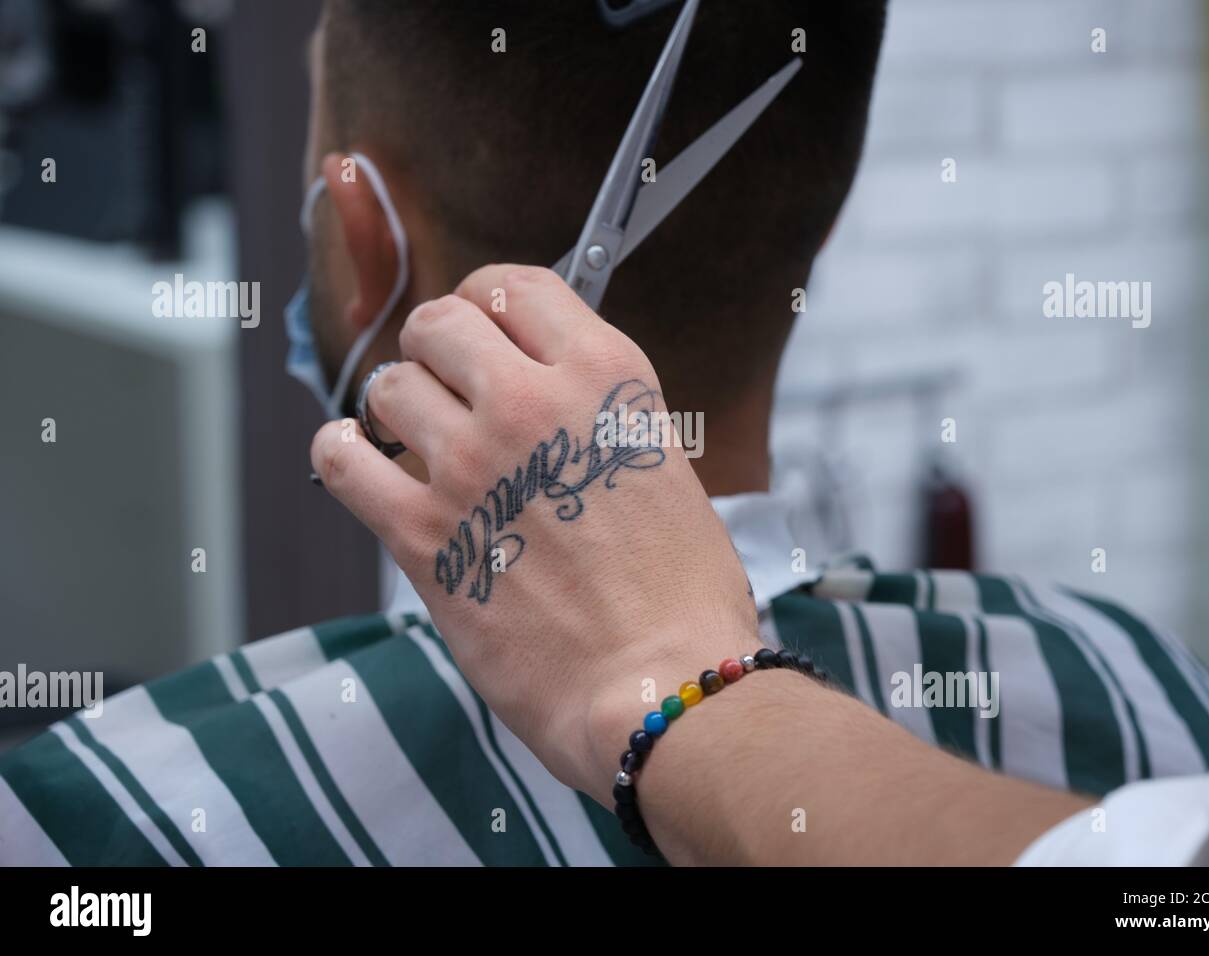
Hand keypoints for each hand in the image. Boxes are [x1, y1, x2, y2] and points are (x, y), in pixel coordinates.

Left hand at [310, 265, 757, 799]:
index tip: (480, 326)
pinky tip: (359, 463)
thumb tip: (546, 406)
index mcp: (606, 376)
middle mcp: (533, 402)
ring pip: (388, 385)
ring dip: (395, 407)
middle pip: (440, 322)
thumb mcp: (662, 468)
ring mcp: (471, 464)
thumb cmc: (682, 596)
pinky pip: (341, 458)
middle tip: (442, 384)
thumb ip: (597, 420)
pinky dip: (341, 452)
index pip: (517, 285)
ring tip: (412, 440)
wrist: (661, 687)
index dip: (487, 300)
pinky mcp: (422, 533)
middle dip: (434, 347)